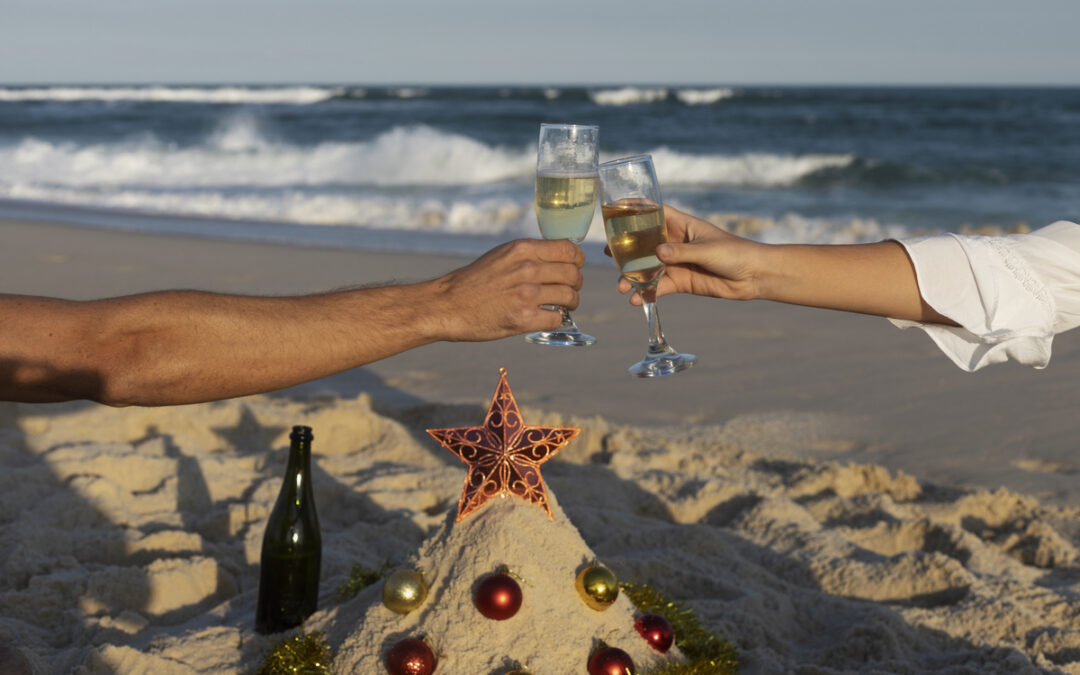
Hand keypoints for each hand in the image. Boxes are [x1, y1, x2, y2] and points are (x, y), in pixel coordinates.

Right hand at [432, 238, 584, 339]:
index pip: (569, 250)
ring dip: (570, 303)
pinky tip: (546, 317)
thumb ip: (530, 254)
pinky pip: (557, 319)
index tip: (574, 268)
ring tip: (562, 306)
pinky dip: (556, 320)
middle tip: (568, 291)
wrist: (449, 304)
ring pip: (570, 297)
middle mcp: (527, 269)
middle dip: (575, 284)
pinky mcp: (523, 319)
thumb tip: (560, 258)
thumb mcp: (502, 255)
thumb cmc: (476, 280)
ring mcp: (526, 294)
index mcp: (523, 249)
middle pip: (573, 275)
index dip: (577, 261)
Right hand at [616, 205, 765, 305]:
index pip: (655, 212)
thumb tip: (657, 253)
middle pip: (644, 242)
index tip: (614, 208)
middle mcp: (676, 243)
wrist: (754, 276)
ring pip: (648, 268)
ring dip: (633, 276)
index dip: (635, 209)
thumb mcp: (707, 250)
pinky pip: (659, 286)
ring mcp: (677, 263)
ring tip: (621, 287)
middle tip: (607, 254)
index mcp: (682, 225)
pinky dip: (647, 293)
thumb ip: (681, 252)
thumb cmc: (735, 253)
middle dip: (626, 248)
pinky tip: (636, 300)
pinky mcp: (682, 282)